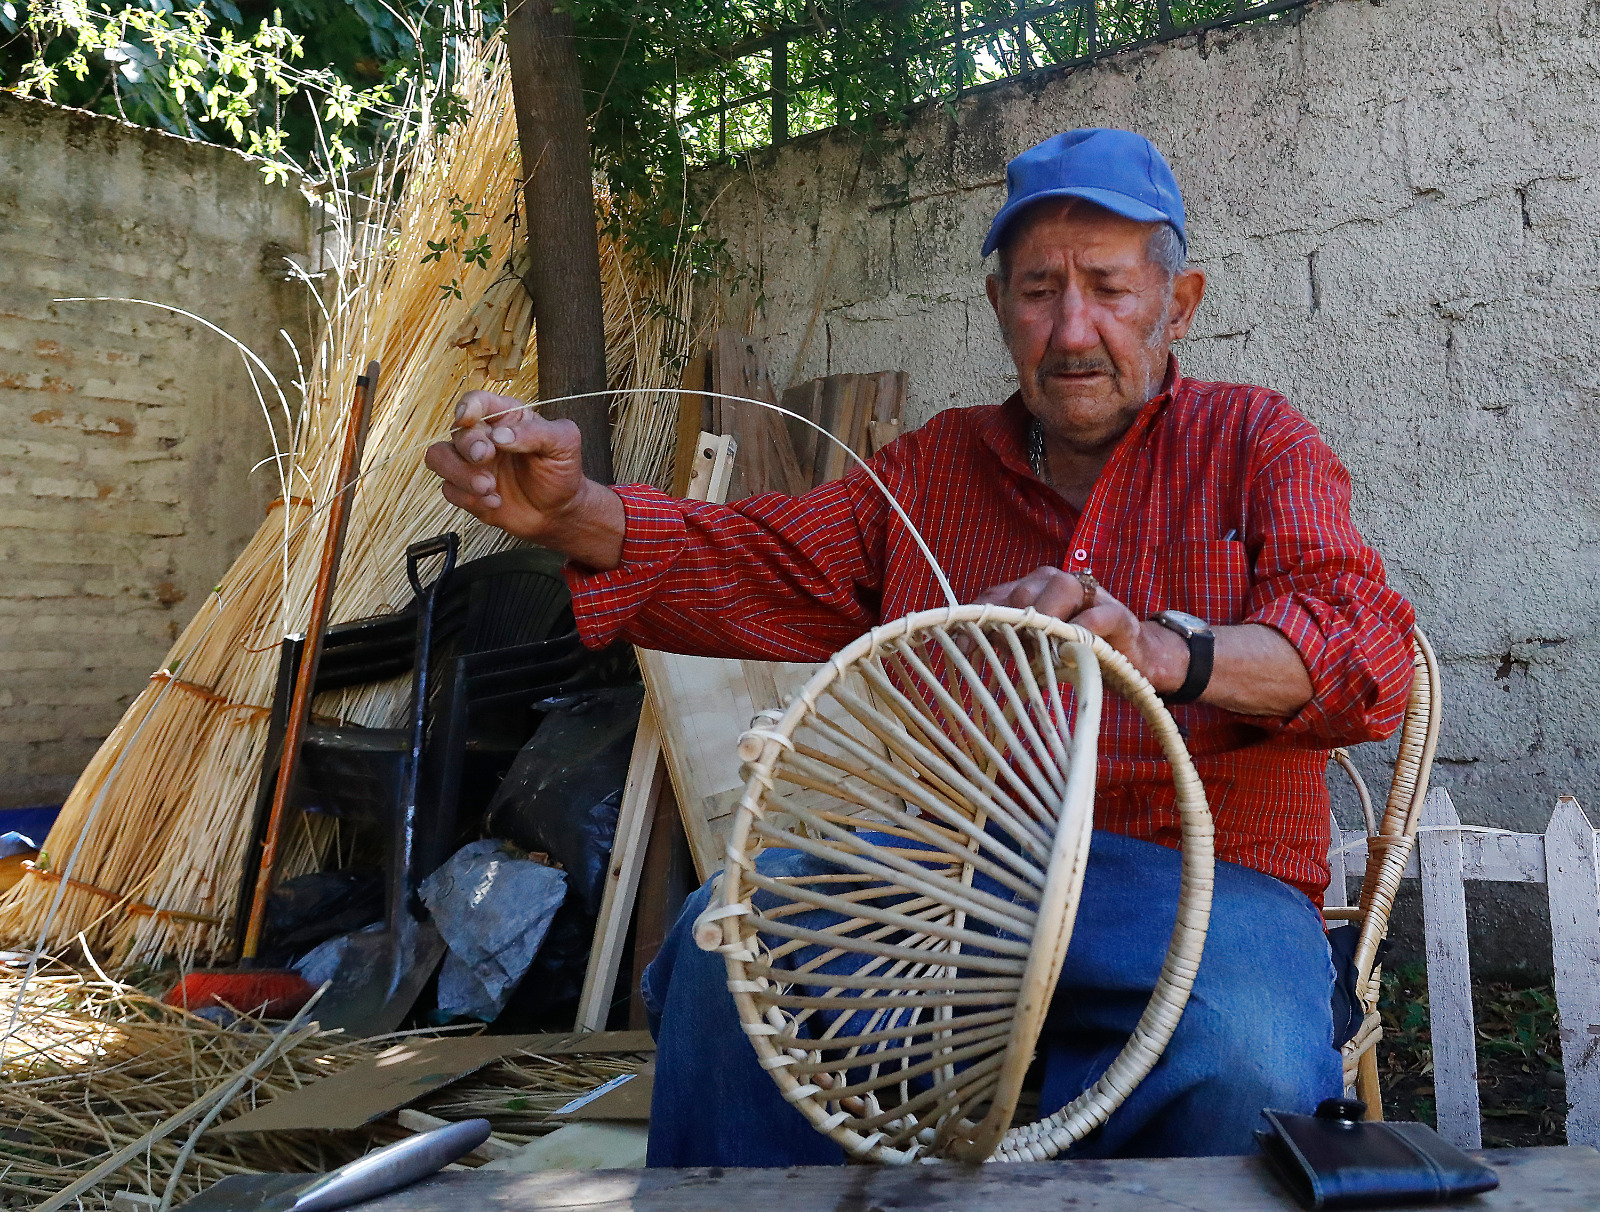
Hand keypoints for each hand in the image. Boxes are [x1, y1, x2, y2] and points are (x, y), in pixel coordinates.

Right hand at [424, 390, 624, 567]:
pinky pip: (449, 489)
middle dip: (468, 445)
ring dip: (458, 472)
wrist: (559, 510)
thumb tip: (501, 435)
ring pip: (438, 457)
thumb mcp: (563, 443)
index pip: (478, 402)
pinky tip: (495, 502)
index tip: (468, 417)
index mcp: (506, 417)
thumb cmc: (561, 470)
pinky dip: (468, 498)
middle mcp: (483, 436)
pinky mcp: (466, 490)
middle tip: (486, 457)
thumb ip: (536, 433)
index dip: (468, 406)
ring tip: (488, 487)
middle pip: (456, 431)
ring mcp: (471, 464)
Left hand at [971, 565, 1189, 694]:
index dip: (975, 621)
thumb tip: (963, 648)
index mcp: (1031, 588)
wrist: (1133, 656)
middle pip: (1023, 593)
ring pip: (1060, 590)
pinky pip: (1095, 615)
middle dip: (1010, 624)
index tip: (960, 650)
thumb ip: (1004, 641)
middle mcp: (1056, 583)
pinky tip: (1070, 649)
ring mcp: (1089, 595)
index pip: (995, 596)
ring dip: (1044, 620)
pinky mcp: (1116, 614)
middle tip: (1006, 654)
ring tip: (1037, 650)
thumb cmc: (1074, 649)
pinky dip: (1081, 629)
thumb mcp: (1034, 647)